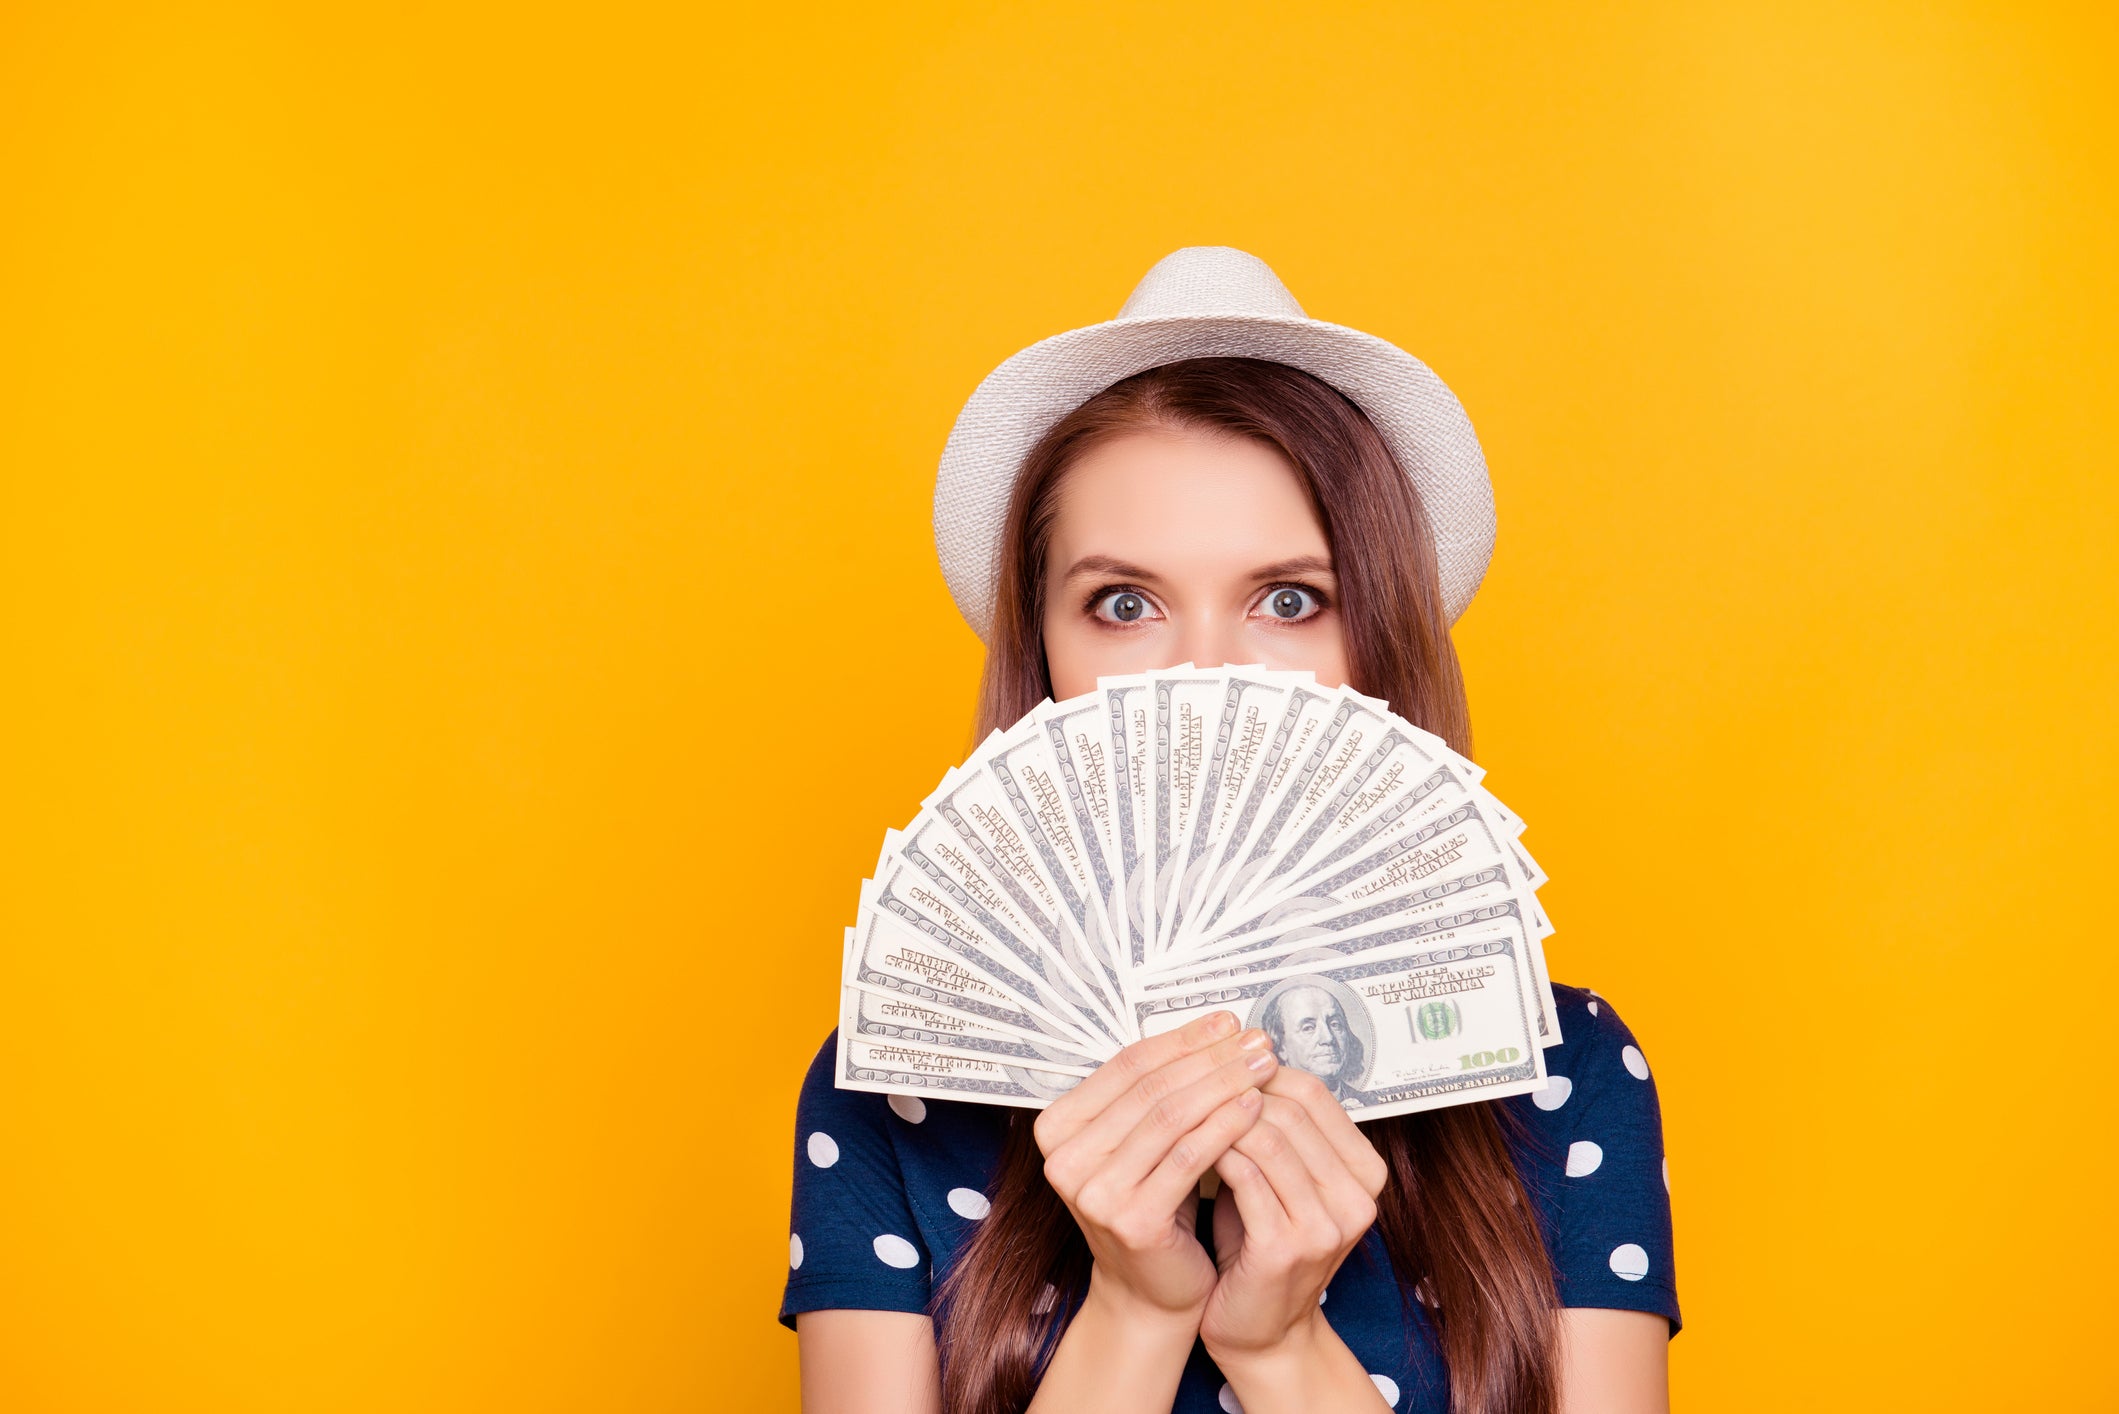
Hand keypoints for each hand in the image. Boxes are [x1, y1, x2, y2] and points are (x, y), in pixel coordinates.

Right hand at [1033, 1011, 1279, 1322]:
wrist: (1152, 1292)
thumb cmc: (1156, 1208)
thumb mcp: (1145, 1143)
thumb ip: (1160, 1092)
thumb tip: (1220, 1029)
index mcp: (1057, 1127)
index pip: (1128, 1065)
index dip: (1183, 1038)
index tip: (1229, 1023)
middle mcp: (1064, 1158)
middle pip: (1151, 1087)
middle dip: (1211, 1058)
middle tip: (1257, 1041)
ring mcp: (1092, 1191)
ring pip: (1171, 1116)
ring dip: (1224, 1084)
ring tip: (1263, 1067)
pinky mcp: (1129, 1219)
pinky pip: (1187, 1157)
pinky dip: (1225, 1126)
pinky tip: (1255, 1108)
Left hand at [1199, 1067, 1390, 1361]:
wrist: (1261, 1332)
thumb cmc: (1259, 1247)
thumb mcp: (1281, 1182)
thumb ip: (1276, 1130)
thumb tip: (1238, 1059)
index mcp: (1365, 1173)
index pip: (1315, 1094)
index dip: (1264, 1070)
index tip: (1220, 1060)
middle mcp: (1357, 1197)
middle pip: (1293, 1109)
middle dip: (1237, 1088)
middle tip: (1194, 1080)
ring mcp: (1327, 1224)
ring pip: (1269, 1136)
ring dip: (1222, 1116)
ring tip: (1187, 1108)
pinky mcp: (1288, 1247)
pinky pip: (1246, 1176)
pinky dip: (1215, 1152)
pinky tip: (1187, 1147)